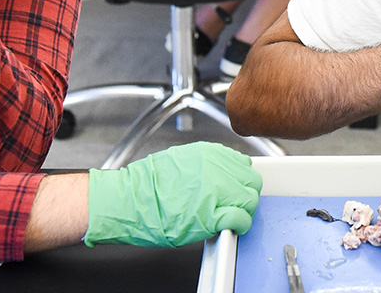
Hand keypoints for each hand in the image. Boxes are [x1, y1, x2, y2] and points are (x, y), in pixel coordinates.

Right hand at [84, 142, 261, 246]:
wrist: (130, 201)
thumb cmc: (148, 184)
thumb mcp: (182, 159)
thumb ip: (207, 162)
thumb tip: (222, 170)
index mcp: (209, 153)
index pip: (243, 164)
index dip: (240, 179)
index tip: (236, 187)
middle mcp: (216, 168)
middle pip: (251, 180)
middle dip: (246, 193)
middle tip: (236, 204)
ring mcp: (215, 191)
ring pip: (250, 199)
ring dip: (244, 209)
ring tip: (233, 216)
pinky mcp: (211, 215)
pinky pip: (241, 218)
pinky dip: (240, 224)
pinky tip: (233, 227)